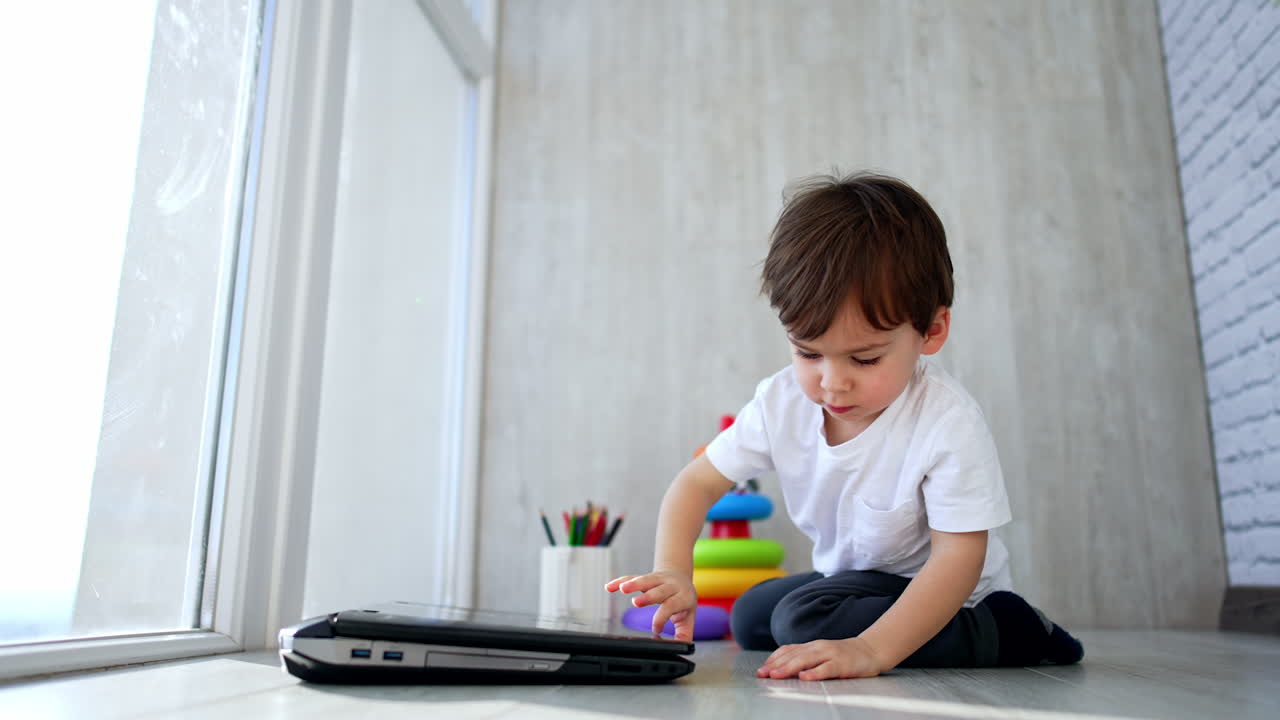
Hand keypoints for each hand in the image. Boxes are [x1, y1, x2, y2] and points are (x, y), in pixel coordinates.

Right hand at [604, 570, 697, 640]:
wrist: (681, 578)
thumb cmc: (683, 600)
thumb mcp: (688, 617)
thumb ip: (684, 634)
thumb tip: (679, 648)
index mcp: (682, 597)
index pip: (671, 605)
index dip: (662, 617)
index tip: (655, 630)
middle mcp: (671, 586)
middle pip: (659, 590)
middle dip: (648, 596)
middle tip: (636, 603)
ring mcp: (658, 579)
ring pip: (646, 579)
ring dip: (634, 584)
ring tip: (623, 589)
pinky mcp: (646, 576)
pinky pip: (632, 577)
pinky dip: (620, 581)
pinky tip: (609, 587)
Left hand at [756, 636, 885, 680]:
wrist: (870, 651)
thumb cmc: (842, 655)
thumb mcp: (821, 655)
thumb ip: (805, 659)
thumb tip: (782, 668)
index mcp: (812, 646)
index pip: (788, 650)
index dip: (773, 659)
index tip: (761, 670)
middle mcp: (818, 647)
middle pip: (793, 655)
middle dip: (776, 665)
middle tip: (763, 674)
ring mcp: (830, 654)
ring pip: (806, 660)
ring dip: (789, 667)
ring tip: (776, 675)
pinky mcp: (842, 664)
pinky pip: (826, 668)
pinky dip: (814, 673)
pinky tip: (804, 678)